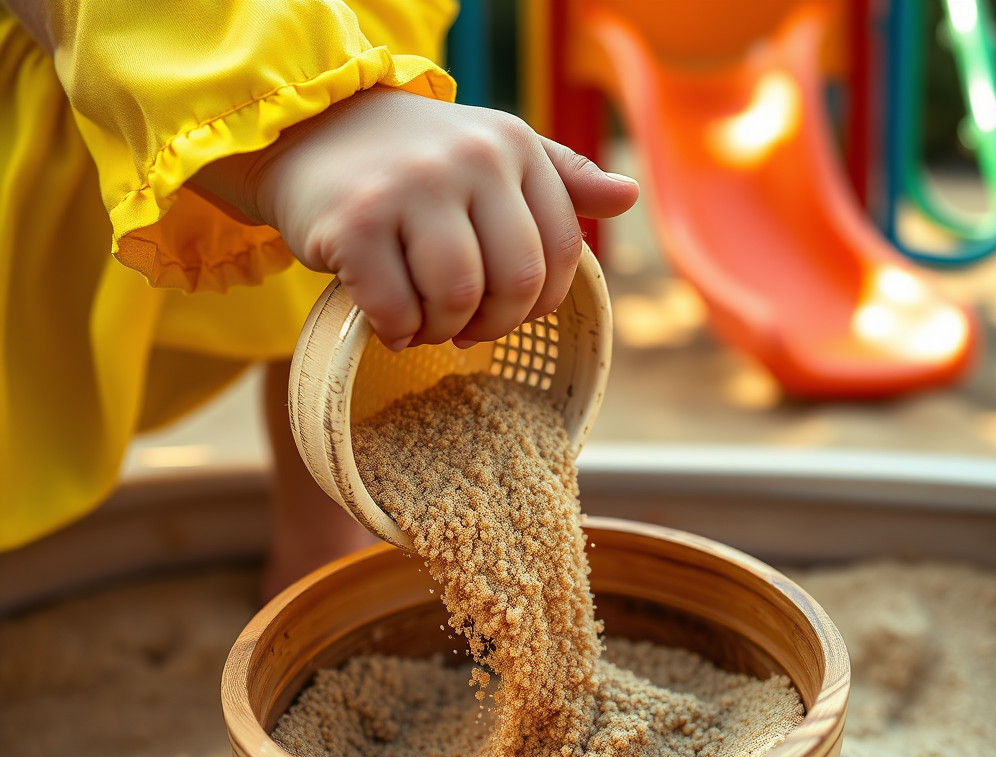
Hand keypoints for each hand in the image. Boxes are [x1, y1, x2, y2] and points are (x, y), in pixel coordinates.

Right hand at [193, 87, 637, 349]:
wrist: (312, 128)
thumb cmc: (416, 158)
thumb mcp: (495, 153)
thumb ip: (562, 178)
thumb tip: (627, 197)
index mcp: (515, 148)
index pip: (563, 254)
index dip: (539, 303)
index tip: (505, 310)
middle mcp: (471, 160)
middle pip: (517, 283)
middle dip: (494, 325)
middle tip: (465, 328)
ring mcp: (411, 188)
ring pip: (458, 298)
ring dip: (442, 330)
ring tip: (425, 322)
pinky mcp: (356, 223)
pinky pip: (398, 309)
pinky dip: (397, 332)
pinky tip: (389, 322)